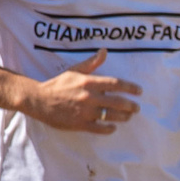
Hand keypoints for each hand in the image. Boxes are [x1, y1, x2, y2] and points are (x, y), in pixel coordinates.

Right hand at [24, 49, 140, 133]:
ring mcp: (85, 112)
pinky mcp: (80, 124)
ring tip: (128, 117)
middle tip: (137, 108)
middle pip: (118, 102)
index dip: (130, 88)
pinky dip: (109, 128)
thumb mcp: (75, 71)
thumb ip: (92, 63)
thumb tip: (104, 51)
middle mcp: (89, 97)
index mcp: (89, 82)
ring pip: (111, 116)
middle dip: (131, 106)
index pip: (116, 84)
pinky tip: (113, 127)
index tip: (139, 91)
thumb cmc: (58, 84)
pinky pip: (100, 129)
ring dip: (123, 117)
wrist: (39, 100)